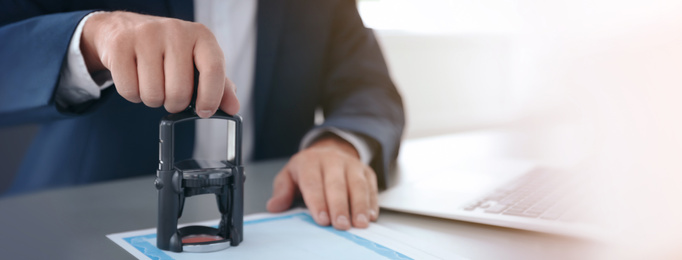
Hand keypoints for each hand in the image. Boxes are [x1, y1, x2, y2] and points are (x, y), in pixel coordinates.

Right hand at [80, 11, 238, 116]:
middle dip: (175, 103)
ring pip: (153, 94)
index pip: (213, 70)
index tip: (204, 111)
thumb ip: (219, 85)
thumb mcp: (198, 61)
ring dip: (153, 99)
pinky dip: (133, 94)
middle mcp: (176, 31)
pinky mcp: (120, 45)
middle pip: (180, 91)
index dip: (211, 97)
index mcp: (202, 35)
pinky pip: (129, 90)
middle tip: (171, 94)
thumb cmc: (168, 50)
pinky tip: (135, 78)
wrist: (125, 29)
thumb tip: (233, 108)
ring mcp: (146, 35)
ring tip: (153, 83)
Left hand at [266, 136, 379, 229]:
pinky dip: (372, 202)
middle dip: (339, 206)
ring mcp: (352, 164)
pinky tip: (370, 215)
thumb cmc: (308, 169)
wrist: (330, 151)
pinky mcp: (366, 171)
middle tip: (341, 225)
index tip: (322, 219)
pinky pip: (371, 186)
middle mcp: (332, 160)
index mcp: (310, 161)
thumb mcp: (289, 175)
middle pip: (337, 184)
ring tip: (359, 223)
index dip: (318, 202)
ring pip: (357, 184)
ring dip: (359, 205)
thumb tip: (274, 207)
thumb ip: (282, 191)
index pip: (313, 182)